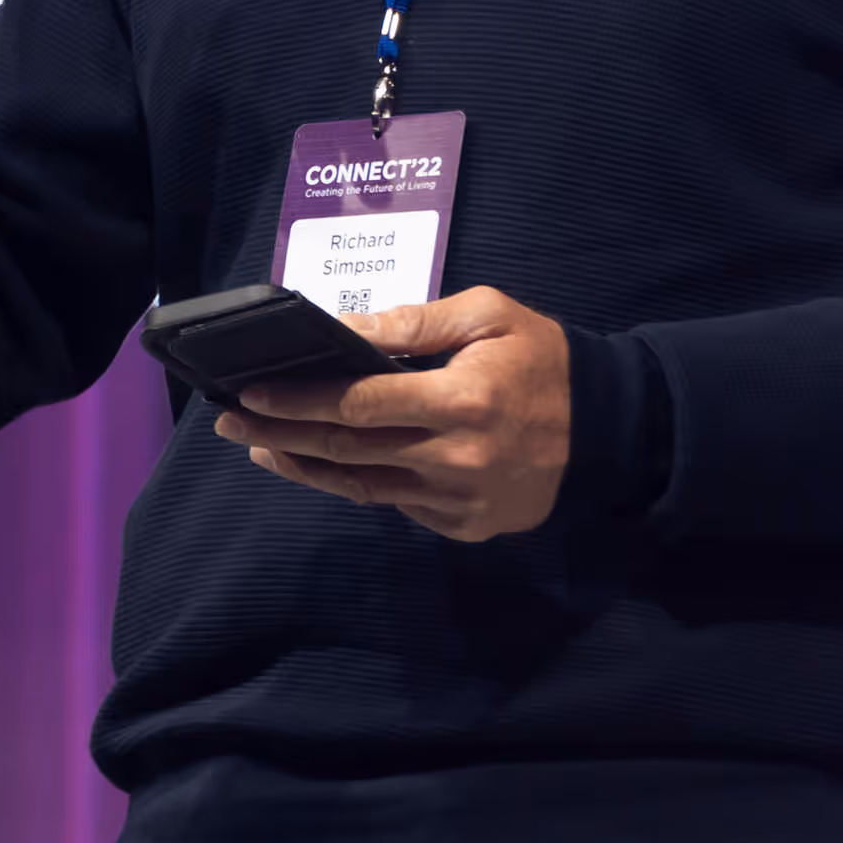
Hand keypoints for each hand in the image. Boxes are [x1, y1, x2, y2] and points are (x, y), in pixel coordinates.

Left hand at [210, 288, 572, 542]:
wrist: (612, 429)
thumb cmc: (544, 359)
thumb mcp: (488, 315)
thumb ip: (413, 324)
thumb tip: (343, 330)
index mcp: (460, 400)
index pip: (357, 405)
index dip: (298, 401)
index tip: (249, 392)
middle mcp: (454, 459)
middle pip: (347, 451)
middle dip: (280, 435)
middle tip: (231, 422)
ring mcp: (459, 501)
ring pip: (363, 487)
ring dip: (305, 467)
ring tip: (261, 447)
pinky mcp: (465, 527)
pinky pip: (397, 504)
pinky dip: (356, 483)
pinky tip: (324, 465)